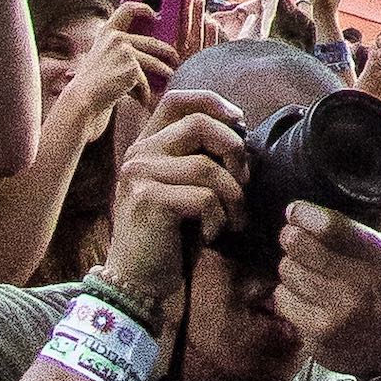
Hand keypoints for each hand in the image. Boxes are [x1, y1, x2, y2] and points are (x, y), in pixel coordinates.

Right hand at [61, 10, 176, 139]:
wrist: (83, 99)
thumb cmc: (93, 82)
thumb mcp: (102, 57)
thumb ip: (119, 48)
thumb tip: (151, 49)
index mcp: (107, 32)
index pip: (127, 9)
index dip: (143, 7)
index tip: (154, 13)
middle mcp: (116, 38)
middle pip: (152, 41)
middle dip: (167, 51)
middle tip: (174, 58)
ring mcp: (125, 51)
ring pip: (154, 62)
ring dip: (165, 70)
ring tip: (169, 75)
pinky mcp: (132, 67)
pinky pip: (145, 80)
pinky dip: (145, 92)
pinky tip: (143, 99)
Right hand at [103, 89, 247, 315]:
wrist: (138, 281)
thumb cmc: (171, 235)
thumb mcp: (186, 187)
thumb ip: (201, 156)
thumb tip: (241, 131)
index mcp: (148, 145)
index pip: (178, 99)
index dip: (214, 102)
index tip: (239, 122)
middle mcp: (139, 154)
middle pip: (201, 124)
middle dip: (234, 152)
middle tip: (242, 184)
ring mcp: (140, 175)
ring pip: (208, 166)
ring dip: (233, 197)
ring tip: (230, 220)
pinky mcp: (148, 199)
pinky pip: (205, 197)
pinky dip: (219, 219)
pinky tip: (210, 236)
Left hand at [273, 201, 380, 380]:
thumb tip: (377, 178)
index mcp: (380, 255)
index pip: (334, 226)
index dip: (305, 214)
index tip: (294, 211)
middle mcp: (361, 282)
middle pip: (302, 247)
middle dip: (290, 239)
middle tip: (290, 238)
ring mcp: (340, 310)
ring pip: (288, 273)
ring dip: (288, 269)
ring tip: (299, 270)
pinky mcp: (321, 333)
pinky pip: (284, 301)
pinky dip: (285, 296)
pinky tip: (299, 296)